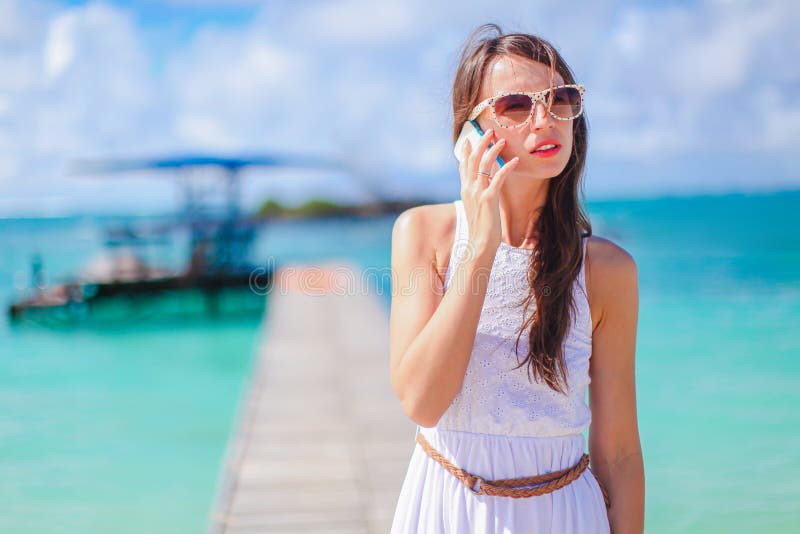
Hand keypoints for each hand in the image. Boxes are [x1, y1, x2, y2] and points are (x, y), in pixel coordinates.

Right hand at [458, 128, 519, 256]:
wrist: (479, 244)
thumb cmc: (481, 228)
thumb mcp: (477, 208)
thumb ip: (478, 195)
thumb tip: (484, 186)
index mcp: (465, 190)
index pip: (463, 165)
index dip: (466, 151)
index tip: (469, 138)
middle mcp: (469, 189)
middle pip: (473, 159)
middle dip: (481, 143)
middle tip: (490, 131)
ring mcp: (477, 193)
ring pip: (484, 165)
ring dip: (493, 150)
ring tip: (503, 140)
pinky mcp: (488, 199)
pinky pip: (498, 178)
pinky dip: (506, 167)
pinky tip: (515, 160)